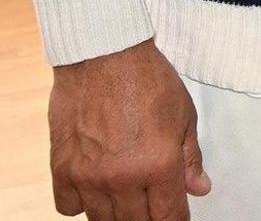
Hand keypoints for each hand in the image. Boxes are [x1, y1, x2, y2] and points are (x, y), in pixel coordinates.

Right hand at [48, 40, 210, 220]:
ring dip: (116, 214)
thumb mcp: (184, 116)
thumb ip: (190, 158)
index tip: (176, 217)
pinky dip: (80, 204)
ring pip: (102, 220)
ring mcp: (88, 176)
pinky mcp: (61, 168)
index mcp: (159, 165)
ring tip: (125, 199)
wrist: (103, 55)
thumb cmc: (147, 80)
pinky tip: (93, 188)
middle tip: (151, 204)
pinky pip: (67, 207)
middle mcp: (122, 177)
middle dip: (147, 218)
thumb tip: (199, 189)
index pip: (169, 217)